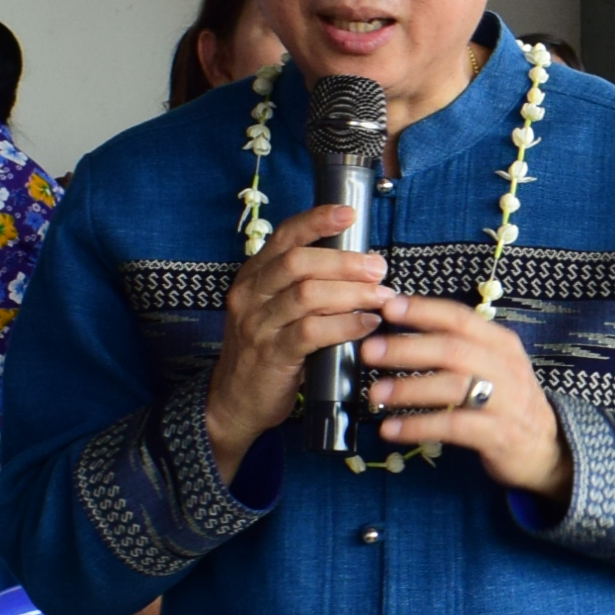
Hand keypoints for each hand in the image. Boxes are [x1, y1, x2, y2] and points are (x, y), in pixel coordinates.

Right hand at [207, 203, 391, 475]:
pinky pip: (312, 331)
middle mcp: (251, 295)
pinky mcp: (272, 354)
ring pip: (308, 295)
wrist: (233, 401)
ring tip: (381, 296)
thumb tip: (358, 266)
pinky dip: (345, 325)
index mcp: (254, 277)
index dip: (316, 221)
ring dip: (352, 293)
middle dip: (344, 261)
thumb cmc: (265, 351)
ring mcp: (258, 325)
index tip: (349, 214)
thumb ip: (304, 286)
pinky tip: (367, 324)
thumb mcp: (275, 310)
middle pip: (299, 262)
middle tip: (378, 268)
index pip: (284, 237)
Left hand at [357, 292, 570, 501]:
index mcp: (501, 344)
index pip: (460, 318)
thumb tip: (400, 333)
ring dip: (409, 388)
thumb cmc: (508, 403)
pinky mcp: (500, 435)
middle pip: (452, 349)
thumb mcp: (493, 367)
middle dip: (407, 348)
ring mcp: (507, 401)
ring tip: (375, 393)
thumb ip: (458, 349)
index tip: (388, 307)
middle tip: (369, 351)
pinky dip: (418, 426)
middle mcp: (506, 367)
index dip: (423, 311)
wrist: (548, 449)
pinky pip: (454, 426)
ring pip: (453, 386)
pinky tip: (391, 430)